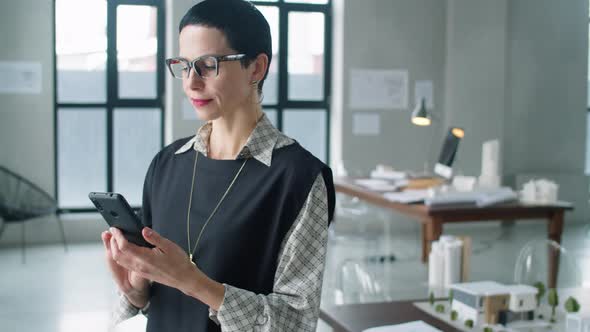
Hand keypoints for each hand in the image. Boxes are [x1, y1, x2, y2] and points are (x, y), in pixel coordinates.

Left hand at [107, 227, 224, 309]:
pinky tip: (125, 249)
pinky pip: (126, 265)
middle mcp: (139, 266)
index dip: (117, 237)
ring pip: (120, 261)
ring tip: (116, 239)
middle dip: (112, 243)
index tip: (115, 228)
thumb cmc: (179, 262)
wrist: (184, 279)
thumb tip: (143, 230)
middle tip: (114, 232)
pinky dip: (121, 256)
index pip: (124, 247)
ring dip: (115, 250)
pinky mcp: (141, 273)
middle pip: (118, 255)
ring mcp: (140, 271)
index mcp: (146, 258)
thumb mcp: (169, 246)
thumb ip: (154, 238)